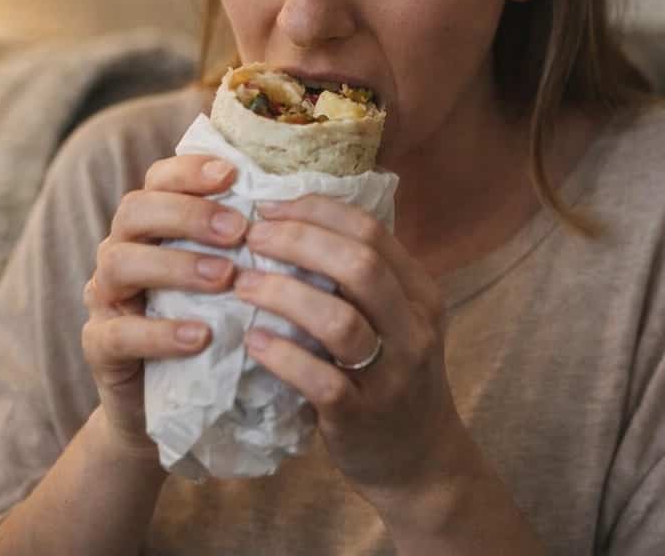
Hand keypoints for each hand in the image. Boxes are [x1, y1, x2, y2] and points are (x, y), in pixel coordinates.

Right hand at [80, 155, 247, 455]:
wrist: (173, 403)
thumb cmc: (214, 323)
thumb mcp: (233, 277)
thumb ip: (250, 242)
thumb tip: (306, 201)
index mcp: (154, 224)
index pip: (159, 178)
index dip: (190, 169)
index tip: (233, 174)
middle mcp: (123, 250)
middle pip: (135, 209)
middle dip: (188, 214)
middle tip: (239, 230)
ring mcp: (106, 297)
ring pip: (120, 262)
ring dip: (176, 265)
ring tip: (225, 278)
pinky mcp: (100, 347)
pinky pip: (118, 333)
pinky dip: (161, 333)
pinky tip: (201, 336)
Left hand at [234, 196, 466, 501]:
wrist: (421, 458)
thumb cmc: (394, 377)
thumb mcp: (397, 320)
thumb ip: (363, 280)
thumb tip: (294, 222)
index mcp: (420, 292)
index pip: (372, 231)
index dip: (316, 210)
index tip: (269, 207)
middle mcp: (414, 327)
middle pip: (359, 264)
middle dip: (298, 241)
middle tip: (252, 237)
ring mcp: (393, 374)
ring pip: (340, 320)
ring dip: (284, 295)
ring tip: (243, 285)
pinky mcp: (363, 416)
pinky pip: (320, 380)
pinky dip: (283, 356)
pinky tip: (253, 341)